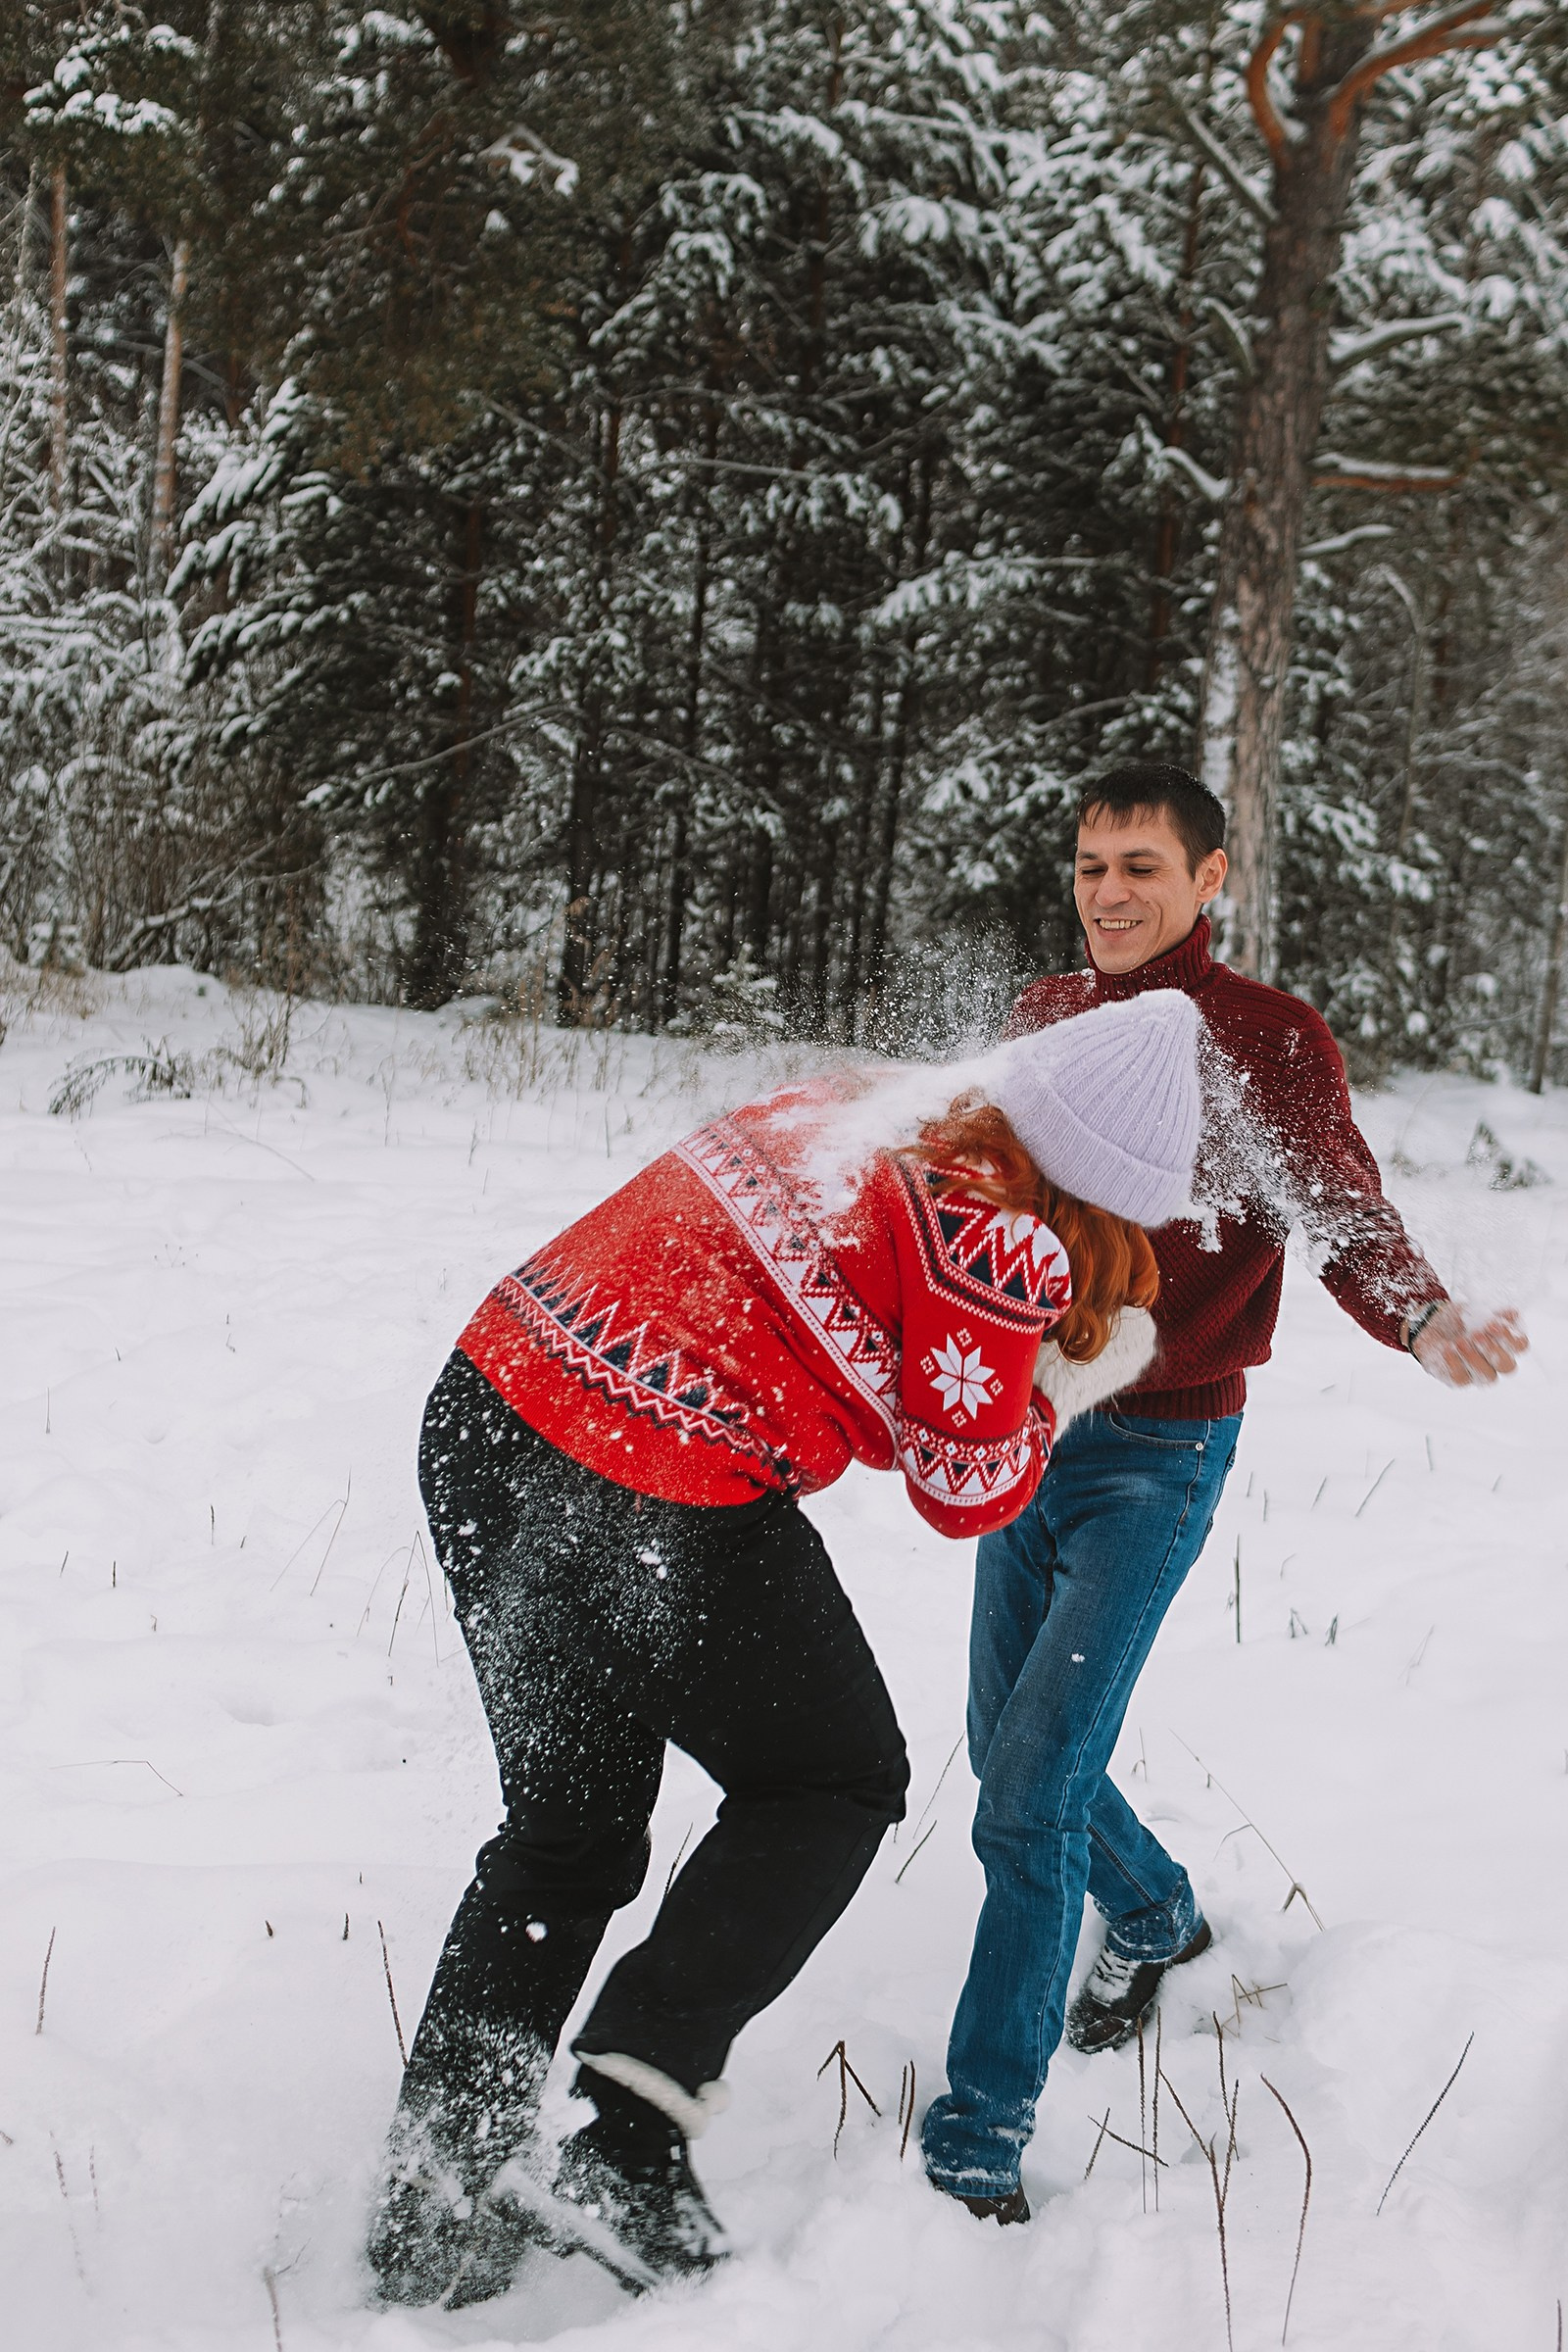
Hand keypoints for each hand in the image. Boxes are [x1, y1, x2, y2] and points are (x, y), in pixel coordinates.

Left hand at [1409, 1301, 1526, 1386]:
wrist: (1431, 1324)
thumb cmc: (1459, 1319)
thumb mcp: (1475, 1310)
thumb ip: (1494, 1314)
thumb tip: (1513, 1314)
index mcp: (1506, 1343)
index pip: (1520, 1346)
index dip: (1510, 1337)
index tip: (1493, 1324)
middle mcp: (1497, 1361)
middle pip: (1508, 1366)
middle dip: (1493, 1350)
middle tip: (1476, 1335)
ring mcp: (1479, 1373)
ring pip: (1488, 1376)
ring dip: (1474, 1358)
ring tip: (1460, 1341)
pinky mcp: (1460, 1379)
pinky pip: (1460, 1378)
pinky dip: (1454, 1362)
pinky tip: (1447, 1348)